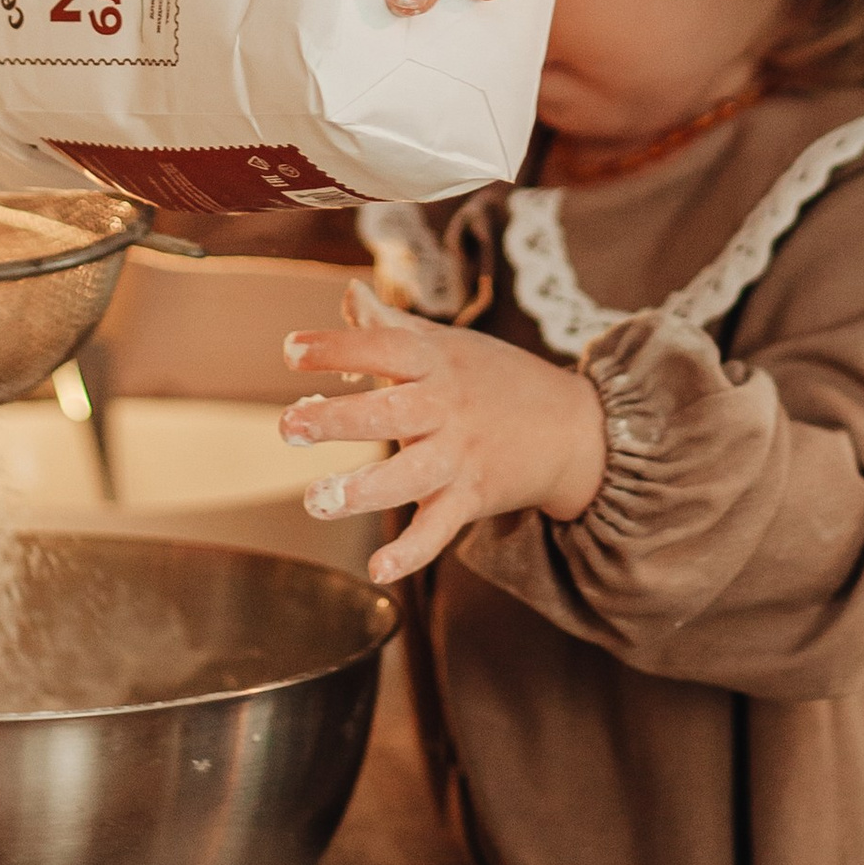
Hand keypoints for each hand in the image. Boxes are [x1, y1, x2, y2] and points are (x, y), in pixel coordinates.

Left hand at [280, 283, 606, 586]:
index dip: (338, 347)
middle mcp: (447, 409)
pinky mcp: (471, 498)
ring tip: (318, 499)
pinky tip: (378, 571)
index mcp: (438, 363)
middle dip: (338, 420)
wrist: (574, 429)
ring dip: (363, 489)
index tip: (290, 351)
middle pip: (390, 412)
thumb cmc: (497, 379)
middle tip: (289, 425)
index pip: (385, 347)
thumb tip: (349, 293)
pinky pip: (439, 530)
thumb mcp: (449, 346)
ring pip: (409, 476)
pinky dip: (412, 552)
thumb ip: (391, 325)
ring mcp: (460, 457)